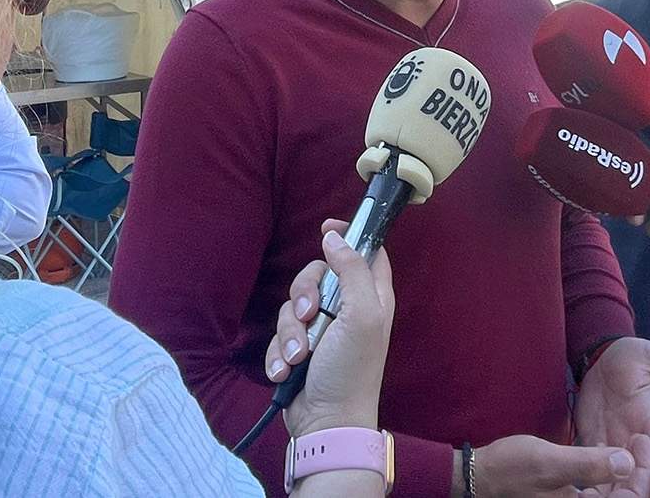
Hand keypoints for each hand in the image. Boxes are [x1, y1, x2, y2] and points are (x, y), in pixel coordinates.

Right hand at [267, 221, 394, 437]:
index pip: (366, 252)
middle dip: (304, 294)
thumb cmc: (353, 370)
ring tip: (299, 356)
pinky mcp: (298, 349)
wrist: (327, 423)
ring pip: (292, 306)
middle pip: (317, 275)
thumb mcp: (362, 315)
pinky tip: (287, 371)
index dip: (348, 235)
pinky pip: (279, 335)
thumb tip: (334, 236)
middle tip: (310, 314)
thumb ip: (352, 270)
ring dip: (290, 333)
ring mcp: (321, 330)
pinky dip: (279, 353)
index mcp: (370, 297)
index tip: (325, 227)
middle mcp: (347, 309)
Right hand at [470, 432, 649, 497]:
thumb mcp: (550, 462)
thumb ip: (589, 465)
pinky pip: (598, 491)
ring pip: (613, 494)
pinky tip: (604, 452)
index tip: (641, 441)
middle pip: (626, 497)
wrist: (480, 476)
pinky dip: (606, 473)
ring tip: (628, 443)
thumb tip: (627, 463)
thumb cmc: (511, 469)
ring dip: (624, 471)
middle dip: (637, 471)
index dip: (643, 473)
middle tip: (639, 439)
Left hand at [573, 336, 649, 496]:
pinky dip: (587, 480)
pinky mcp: (592, 441)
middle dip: (637, 489)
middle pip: (642, 475)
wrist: (602, 357)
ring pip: (617, 478)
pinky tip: (580, 493)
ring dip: (610, 492)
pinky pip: (590, 466)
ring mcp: (613, 442)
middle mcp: (635, 438)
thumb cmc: (633, 356)